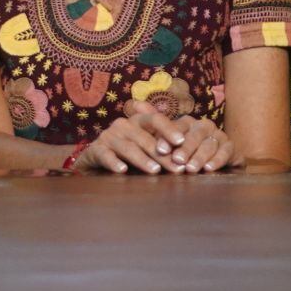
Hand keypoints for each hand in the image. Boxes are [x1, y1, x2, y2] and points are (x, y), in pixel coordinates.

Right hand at [71, 100, 237, 174]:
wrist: (96, 159)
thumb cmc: (128, 152)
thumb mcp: (146, 144)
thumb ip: (165, 143)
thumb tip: (194, 148)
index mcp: (137, 121)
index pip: (155, 119)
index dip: (169, 129)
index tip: (182, 141)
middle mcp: (123, 125)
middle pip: (145, 137)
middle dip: (162, 153)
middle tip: (177, 168)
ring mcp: (108, 137)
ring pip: (127, 146)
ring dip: (142, 158)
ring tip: (155, 171)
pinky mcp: (96, 150)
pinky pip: (105, 155)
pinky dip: (114, 162)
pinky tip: (123, 170)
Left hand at [166, 109, 240, 173]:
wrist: (216, 162)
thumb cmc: (186, 155)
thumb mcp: (172, 148)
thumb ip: (162, 144)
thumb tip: (151, 138)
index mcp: (188, 123)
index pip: (178, 127)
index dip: (168, 138)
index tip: (161, 150)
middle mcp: (204, 126)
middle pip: (195, 135)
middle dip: (186, 148)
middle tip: (177, 160)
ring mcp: (219, 135)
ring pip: (209, 144)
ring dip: (200, 157)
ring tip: (191, 168)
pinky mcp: (230, 146)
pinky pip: (225, 151)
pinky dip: (217, 160)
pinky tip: (209, 168)